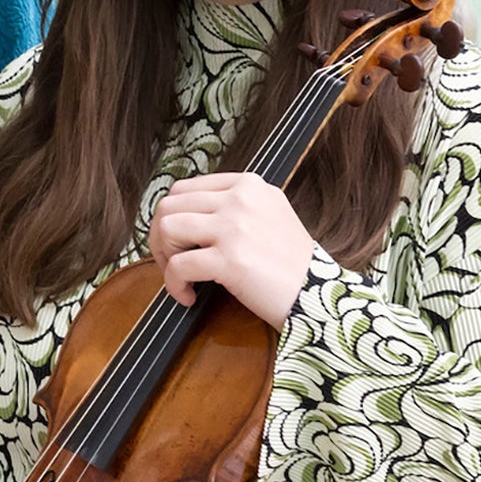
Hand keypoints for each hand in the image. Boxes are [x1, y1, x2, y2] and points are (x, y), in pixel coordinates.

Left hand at [147, 172, 314, 329]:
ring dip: (164, 257)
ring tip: (180, 277)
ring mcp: (236, 227)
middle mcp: (241, 199)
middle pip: (169, 205)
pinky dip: (174, 284)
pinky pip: (178, 266)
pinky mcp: (231, 258)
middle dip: (160, 237)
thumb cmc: (289, 264)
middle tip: (170, 261)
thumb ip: (230, 205)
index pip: (184, 188)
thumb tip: (180, 214)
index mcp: (249, 185)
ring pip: (168, 228)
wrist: (320, 296)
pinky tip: (188, 296)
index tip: (174, 240)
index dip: (170, 216)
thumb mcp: (268, 215)